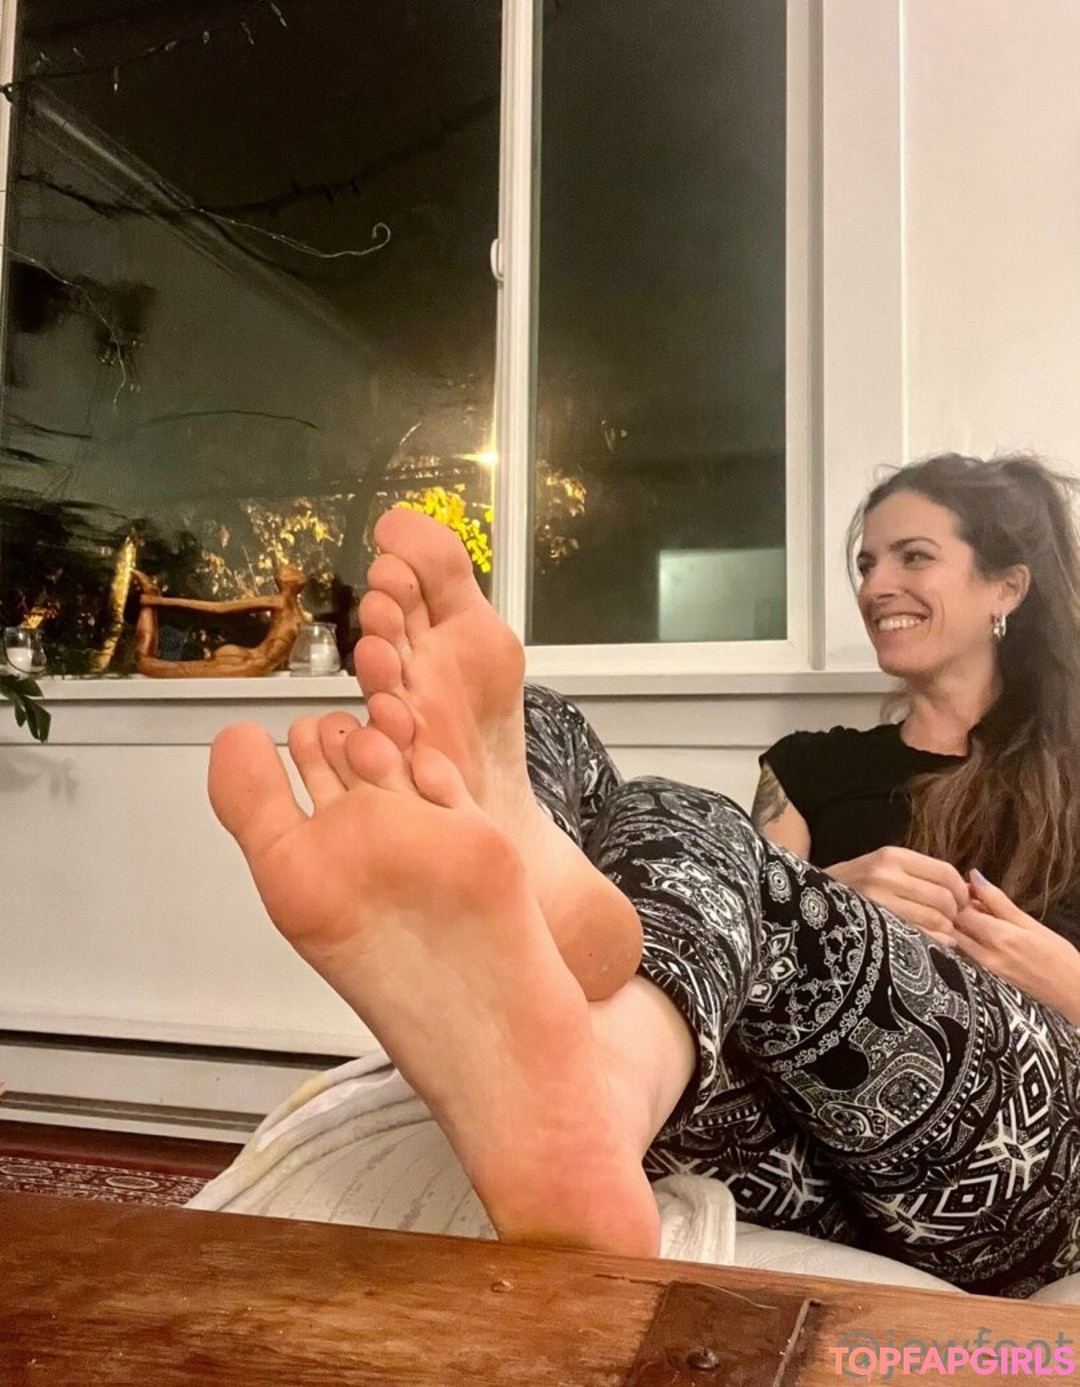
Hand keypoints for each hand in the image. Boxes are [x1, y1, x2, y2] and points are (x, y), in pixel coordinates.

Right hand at [825, 846, 968, 945]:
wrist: (809, 905)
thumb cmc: (854, 890)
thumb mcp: (881, 869)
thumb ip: (917, 875)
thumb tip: (967, 889)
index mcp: (891, 856)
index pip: (946, 872)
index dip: (961, 892)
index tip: (959, 904)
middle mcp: (885, 875)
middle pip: (945, 898)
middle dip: (955, 915)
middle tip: (948, 923)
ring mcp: (879, 902)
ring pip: (937, 920)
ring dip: (945, 931)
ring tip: (937, 934)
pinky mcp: (877, 927)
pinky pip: (923, 938)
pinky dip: (935, 944)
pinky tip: (928, 944)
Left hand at [954, 872, 1079, 1022]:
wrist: (1072, 992)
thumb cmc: (1059, 957)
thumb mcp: (1030, 923)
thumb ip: (998, 901)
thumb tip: (975, 878)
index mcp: (999, 937)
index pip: (959, 911)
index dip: (957, 895)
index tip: (967, 887)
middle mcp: (986, 954)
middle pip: (953, 926)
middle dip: (955, 909)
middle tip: (969, 899)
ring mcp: (985, 967)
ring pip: (956, 940)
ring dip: (960, 923)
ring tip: (978, 914)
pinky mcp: (986, 976)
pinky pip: (966, 952)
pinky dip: (967, 937)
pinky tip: (981, 931)